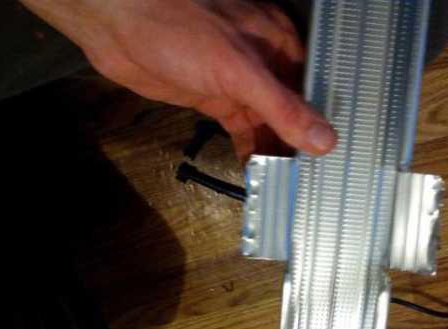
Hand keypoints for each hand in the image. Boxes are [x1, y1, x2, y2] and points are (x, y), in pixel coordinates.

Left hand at [20, 0, 336, 161]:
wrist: (118, 26)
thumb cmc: (181, 32)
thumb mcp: (239, 71)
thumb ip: (282, 108)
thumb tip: (324, 141)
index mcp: (280, 43)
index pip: (312, 90)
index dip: (321, 124)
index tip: (330, 160)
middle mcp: (264, 62)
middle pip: (290, 109)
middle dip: (297, 142)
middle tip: (307, 181)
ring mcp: (238, 81)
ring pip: (266, 121)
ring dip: (274, 149)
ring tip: (286, 183)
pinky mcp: (215, 96)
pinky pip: (241, 127)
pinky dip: (249, 148)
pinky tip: (257, 171)